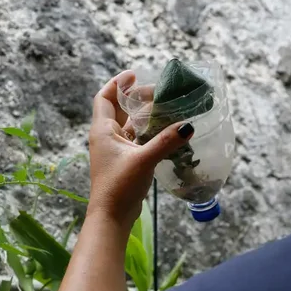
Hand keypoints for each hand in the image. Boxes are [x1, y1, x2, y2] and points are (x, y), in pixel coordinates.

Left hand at [86, 71, 193, 228]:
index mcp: (103, 130)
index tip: (134, 74)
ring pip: (129, 125)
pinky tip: (164, 132)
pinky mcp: (125, 162)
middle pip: (119, 109)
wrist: (111, 216)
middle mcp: (106, 137)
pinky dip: (148, 132)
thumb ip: (166, 141)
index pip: (105, 98)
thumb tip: (188, 126)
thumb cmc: (120, 186)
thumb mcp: (144, 160)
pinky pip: (136, 139)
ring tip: (163, 107)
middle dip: (136, 98)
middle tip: (158, 92)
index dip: (117, 84)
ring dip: (143, 115)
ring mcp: (115, 150)